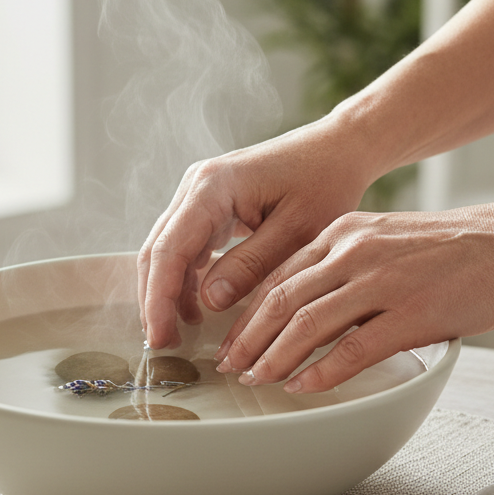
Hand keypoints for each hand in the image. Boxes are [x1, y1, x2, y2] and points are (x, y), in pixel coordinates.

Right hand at [137, 114, 373, 348]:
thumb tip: (208, 301)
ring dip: (167, 292)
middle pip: (157, 250)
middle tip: (162, 346)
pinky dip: (185, 279)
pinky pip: (185, 245)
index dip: (159, 299)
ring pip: (166, 250)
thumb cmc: (325, 182)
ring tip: (178, 334)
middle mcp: (196, 186)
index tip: (161, 339)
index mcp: (213, 187)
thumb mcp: (297, 231)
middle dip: (155, 300)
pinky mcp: (209, 205)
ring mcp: (199, 194)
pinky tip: (198, 309)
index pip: (169, 250)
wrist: (338, 148)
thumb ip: (251, 265)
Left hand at [216, 203, 493, 392]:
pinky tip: (302, 386)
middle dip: (248, 339)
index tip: (232, 339)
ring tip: (257, 380)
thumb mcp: (386, 240)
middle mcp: (355, 250)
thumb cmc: (454, 249)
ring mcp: (382, 281)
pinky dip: (320, 372)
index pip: (278, 274)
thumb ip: (345, 264)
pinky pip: (352, 349)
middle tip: (230, 367)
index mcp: (345, 231)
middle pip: (282, 300)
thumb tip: (305, 304)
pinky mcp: (412, 312)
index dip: (248, 312)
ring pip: (307, 324)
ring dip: (274, 358)